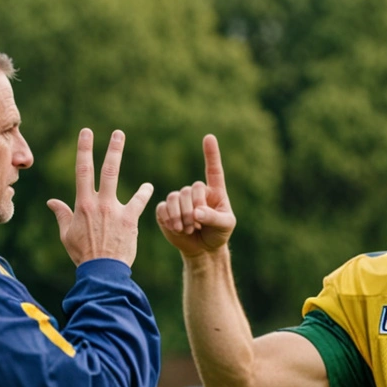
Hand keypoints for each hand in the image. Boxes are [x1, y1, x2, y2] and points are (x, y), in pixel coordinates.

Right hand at [47, 129, 153, 267]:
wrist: (101, 271)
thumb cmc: (83, 254)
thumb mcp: (67, 235)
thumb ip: (62, 215)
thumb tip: (52, 202)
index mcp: (82, 204)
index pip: (82, 171)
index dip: (84, 150)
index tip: (87, 133)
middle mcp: (98, 203)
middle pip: (104, 170)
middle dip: (111, 149)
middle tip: (118, 133)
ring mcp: (115, 210)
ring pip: (118, 179)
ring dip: (123, 160)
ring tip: (129, 147)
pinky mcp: (130, 220)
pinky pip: (138, 202)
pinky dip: (144, 193)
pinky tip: (149, 187)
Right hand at [155, 134, 236, 257]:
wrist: (203, 249)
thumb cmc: (218, 234)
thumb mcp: (225, 226)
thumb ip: (214, 217)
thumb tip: (197, 212)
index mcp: (214, 191)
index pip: (213, 170)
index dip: (211, 154)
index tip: (209, 137)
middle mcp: (195, 192)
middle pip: (188, 190)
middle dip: (192, 210)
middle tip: (196, 226)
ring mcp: (179, 200)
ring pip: (173, 198)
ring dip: (180, 216)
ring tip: (188, 229)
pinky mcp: (165, 210)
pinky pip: (162, 208)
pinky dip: (169, 219)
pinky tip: (177, 229)